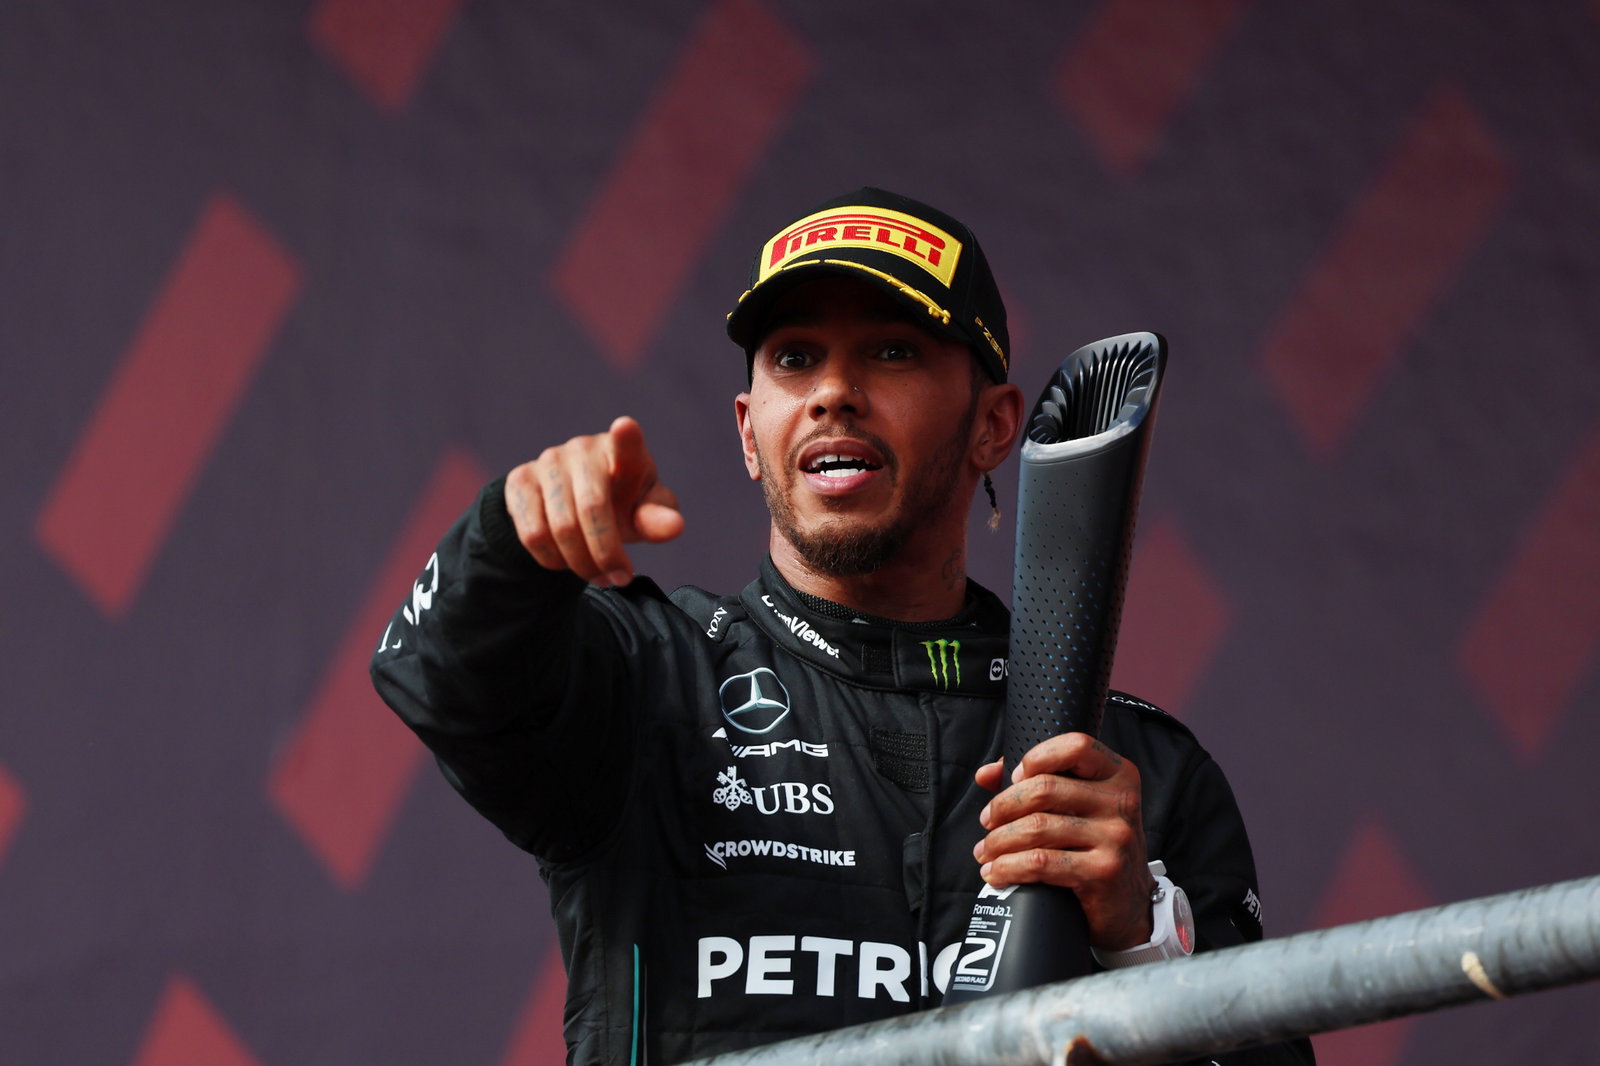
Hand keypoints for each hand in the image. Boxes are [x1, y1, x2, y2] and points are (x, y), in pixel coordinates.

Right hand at [503, 416, 683, 585]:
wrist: (573, 500)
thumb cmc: (623, 503)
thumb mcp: (645, 512)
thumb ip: (658, 518)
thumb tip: (674, 527)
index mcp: (623, 451)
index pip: (626, 442)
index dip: (626, 437)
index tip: (626, 427)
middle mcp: (583, 449)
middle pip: (591, 509)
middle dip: (606, 554)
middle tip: (620, 579)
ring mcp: (548, 462)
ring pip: (559, 528)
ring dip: (581, 564)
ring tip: (599, 577)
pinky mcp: (520, 480)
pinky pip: (532, 534)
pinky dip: (552, 560)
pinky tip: (568, 563)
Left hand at [973, 733, 1155, 949]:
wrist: (1129, 904)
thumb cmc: (1096, 848)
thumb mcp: (1080, 808)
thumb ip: (1036, 782)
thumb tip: (987, 774)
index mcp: (1118, 775)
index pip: (1076, 746)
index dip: (1038, 757)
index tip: (1014, 778)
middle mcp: (1121, 802)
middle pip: (1044, 789)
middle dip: (1003, 806)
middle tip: (987, 822)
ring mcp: (1115, 837)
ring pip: (1037, 827)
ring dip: (998, 841)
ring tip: (986, 851)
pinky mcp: (1103, 871)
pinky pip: (1041, 862)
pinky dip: (1008, 867)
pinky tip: (997, 872)